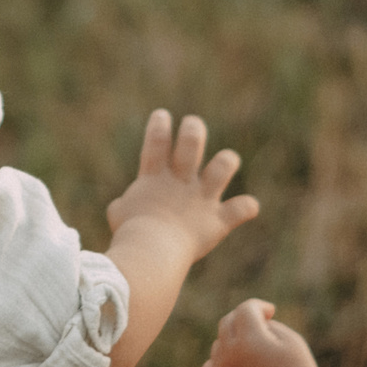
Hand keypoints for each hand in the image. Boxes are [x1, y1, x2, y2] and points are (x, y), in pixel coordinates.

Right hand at [105, 109, 257, 263]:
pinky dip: (246, 207)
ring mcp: (201, 199)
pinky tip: (249, 207)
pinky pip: (240, 210)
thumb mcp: (118, 214)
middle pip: (191, 143)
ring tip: (227, 160)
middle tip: (193, 125)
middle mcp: (181, 182)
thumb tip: (122, 208)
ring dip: (227, 161)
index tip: (162, 115)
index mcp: (154, 178)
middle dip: (193, 130)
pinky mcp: (217, 220)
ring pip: (222, 167)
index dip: (159, 125)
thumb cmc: (130, 234)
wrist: (153, 250)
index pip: (157, 141)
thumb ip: (123, 206)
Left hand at [201, 299, 322, 366]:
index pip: (245, 309)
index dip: (258, 307)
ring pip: (219, 344)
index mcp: (250, 339)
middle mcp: (230, 354)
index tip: (270, 312)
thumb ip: (267, 323)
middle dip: (244, 320)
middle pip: (228, 323)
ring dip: (233, 343)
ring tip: (256, 356)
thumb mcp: (291, 340)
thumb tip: (248, 321)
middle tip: (261, 327)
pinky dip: (219, 363)